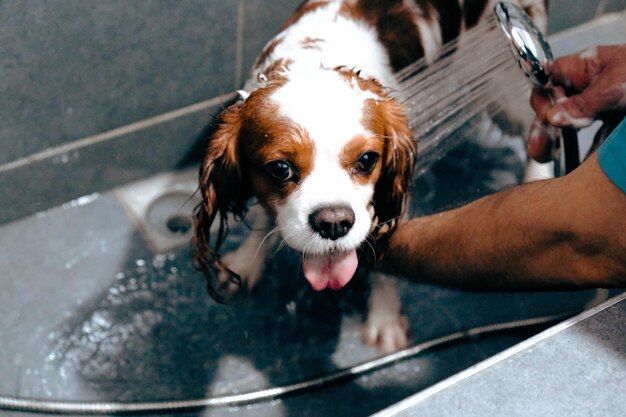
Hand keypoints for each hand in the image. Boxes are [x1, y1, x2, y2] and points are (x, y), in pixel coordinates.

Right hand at [527, 44, 625, 161]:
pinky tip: (567, 158)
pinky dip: (571, 149)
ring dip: (550, 141)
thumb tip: (555, 117)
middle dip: (542, 127)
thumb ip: (584, 103)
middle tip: (540, 147)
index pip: (549, 79)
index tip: (549, 115)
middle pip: (552, 106)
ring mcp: (595, 106)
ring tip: (545, 155)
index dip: (544, 97)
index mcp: (586, 68)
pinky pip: (581, 136)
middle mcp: (586, 87)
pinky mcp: (605, 124)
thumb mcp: (616, 87)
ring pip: (562, 124)